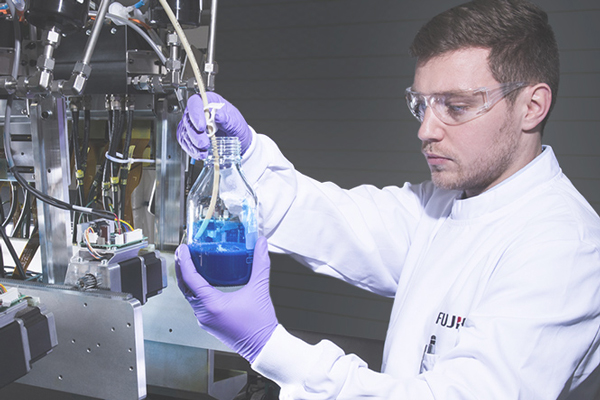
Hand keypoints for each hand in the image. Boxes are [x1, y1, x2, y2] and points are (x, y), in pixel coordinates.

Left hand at [175, 237, 277, 362]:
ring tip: (191, 264)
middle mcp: (204, 314)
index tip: (184, 249)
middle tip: (183, 253)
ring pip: (190, 296)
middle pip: (185, 287)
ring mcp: (205, 320)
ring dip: (188, 280)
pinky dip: (196, 291)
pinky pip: (197, 304)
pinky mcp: (209, 324)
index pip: (190, 279)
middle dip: (183, 268)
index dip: (185, 261)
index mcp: (212, 305)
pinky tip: (203, 283)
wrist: (264, 346)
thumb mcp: (260, 289)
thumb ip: (261, 263)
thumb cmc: (260, 324)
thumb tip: (261, 245)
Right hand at [177, 92, 251, 159]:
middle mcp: (199, 111)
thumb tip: (218, 116)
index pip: (196, 102)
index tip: (201, 127)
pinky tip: (200, 153)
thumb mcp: (236, 122)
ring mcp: (193, 123)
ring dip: (193, 143)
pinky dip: (191, 149)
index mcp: (210, 101)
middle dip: (195, 134)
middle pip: (188, 119)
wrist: (237, 140)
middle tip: (204, 143)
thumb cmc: (236, 127)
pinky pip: (185, 141)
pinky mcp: (191, 135)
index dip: (195, 113)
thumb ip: (227, 119)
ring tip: (204, 151)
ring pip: (185, 131)